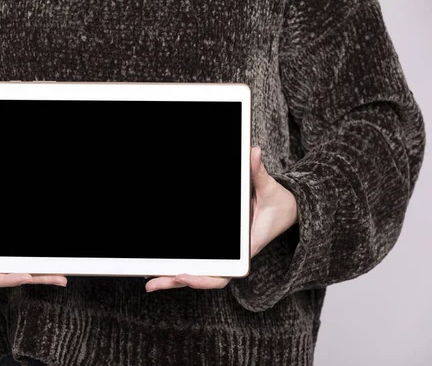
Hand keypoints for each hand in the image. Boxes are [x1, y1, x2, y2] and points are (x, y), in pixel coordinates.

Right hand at [0, 138, 67, 287]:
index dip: (6, 278)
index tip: (26, 275)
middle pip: (7, 275)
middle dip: (34, 277)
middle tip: (62, 279)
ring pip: (11, 268)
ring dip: (35, 271)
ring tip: (61, 273)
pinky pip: (9, 257)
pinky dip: (26, 260)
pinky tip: (45, 260)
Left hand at [145, 145, 297, 291]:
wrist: (288, 212)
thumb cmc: (279, 205)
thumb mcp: (270, 189)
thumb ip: (259, 173)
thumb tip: (254, 152)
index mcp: (246, 248)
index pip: (224, 272)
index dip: (202, 278)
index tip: (183, 274)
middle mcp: (234, 257)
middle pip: (203, 278)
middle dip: (176, 282)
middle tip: (151, 284)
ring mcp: (227, 256)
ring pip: (198, 273)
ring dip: (172, 278)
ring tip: (149, 282)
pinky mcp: (220, 251)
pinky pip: (199, 263)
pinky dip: (179, 266)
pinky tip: (159, 267)